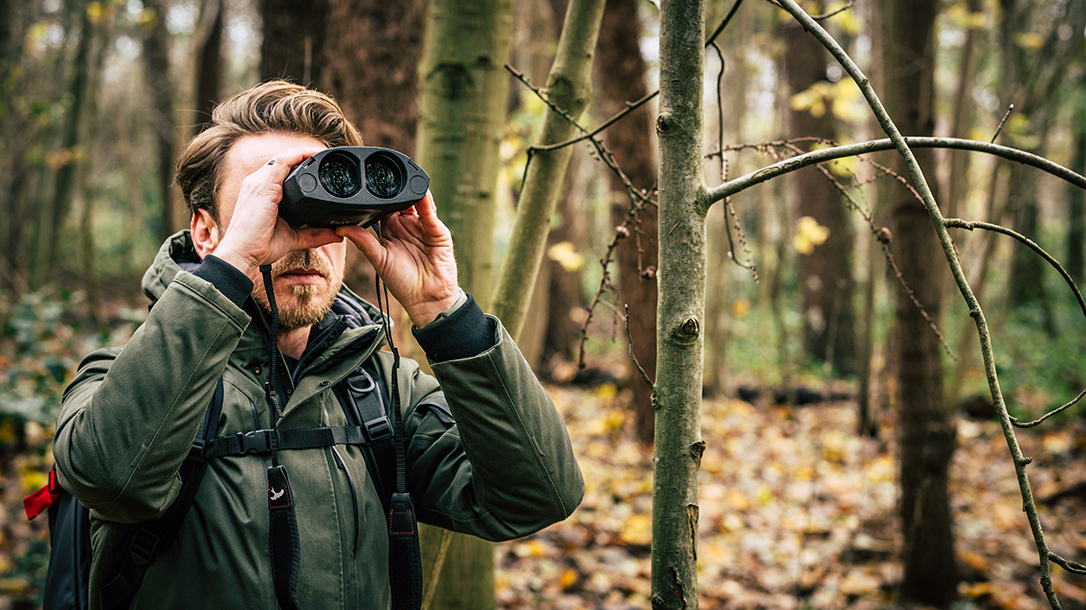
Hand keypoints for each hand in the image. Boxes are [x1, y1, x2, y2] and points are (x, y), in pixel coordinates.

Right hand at [213, 146, 342, 277]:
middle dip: (303, 156)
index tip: (318, 167)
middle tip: (324, 158)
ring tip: (322, 153)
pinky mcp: (264, 186)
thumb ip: (315, 234)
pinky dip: (298, 155)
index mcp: (261, 191)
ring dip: (303, 152)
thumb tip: (338, 235)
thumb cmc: (259, 246)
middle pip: (282, 160)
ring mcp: (258, 182)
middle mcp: (257, 182)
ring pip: (283, 157)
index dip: (298, 164)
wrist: (241, 253)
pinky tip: (312, 155)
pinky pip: (282, 161)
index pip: (280, 169)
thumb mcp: (293, 237)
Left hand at [336, 191, 460, 326]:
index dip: (377, 199)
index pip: (383, 209)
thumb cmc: (402, 283)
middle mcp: (406, 227)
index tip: (367, 186)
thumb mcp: (378, 260)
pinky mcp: (437, 230)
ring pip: (416, 204)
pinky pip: (430, 213)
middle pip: (400, 202)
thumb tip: (340, 228)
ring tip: (403, 180)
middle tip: (385, 179)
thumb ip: (363, 241)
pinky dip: (426, 202)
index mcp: (390, 232)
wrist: (427, 297)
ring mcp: (422, 227)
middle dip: (395, 191)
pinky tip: (420, 192)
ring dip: (411, 192)